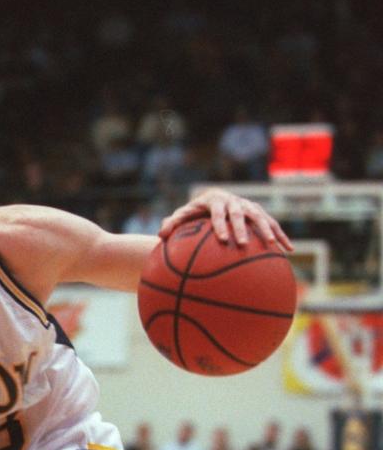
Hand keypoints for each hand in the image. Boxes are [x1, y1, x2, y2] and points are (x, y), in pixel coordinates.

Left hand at [159, 188, 292, 250]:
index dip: (221, 224)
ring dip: (267, 231)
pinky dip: (281, 235)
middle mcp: (234, 201)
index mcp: (215, 201)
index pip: (218, 212)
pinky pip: (271, 224)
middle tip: (242, 244)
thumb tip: (160, 235)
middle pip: (240, 214)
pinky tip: (288, 250)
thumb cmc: (194, 213)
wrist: (213, 199)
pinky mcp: (259, 214)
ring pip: (260, 217)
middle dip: (242, 228)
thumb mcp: (182, 216)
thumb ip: (172, 223)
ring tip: (273, 246)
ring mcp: (248, 206)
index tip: (222, 239)